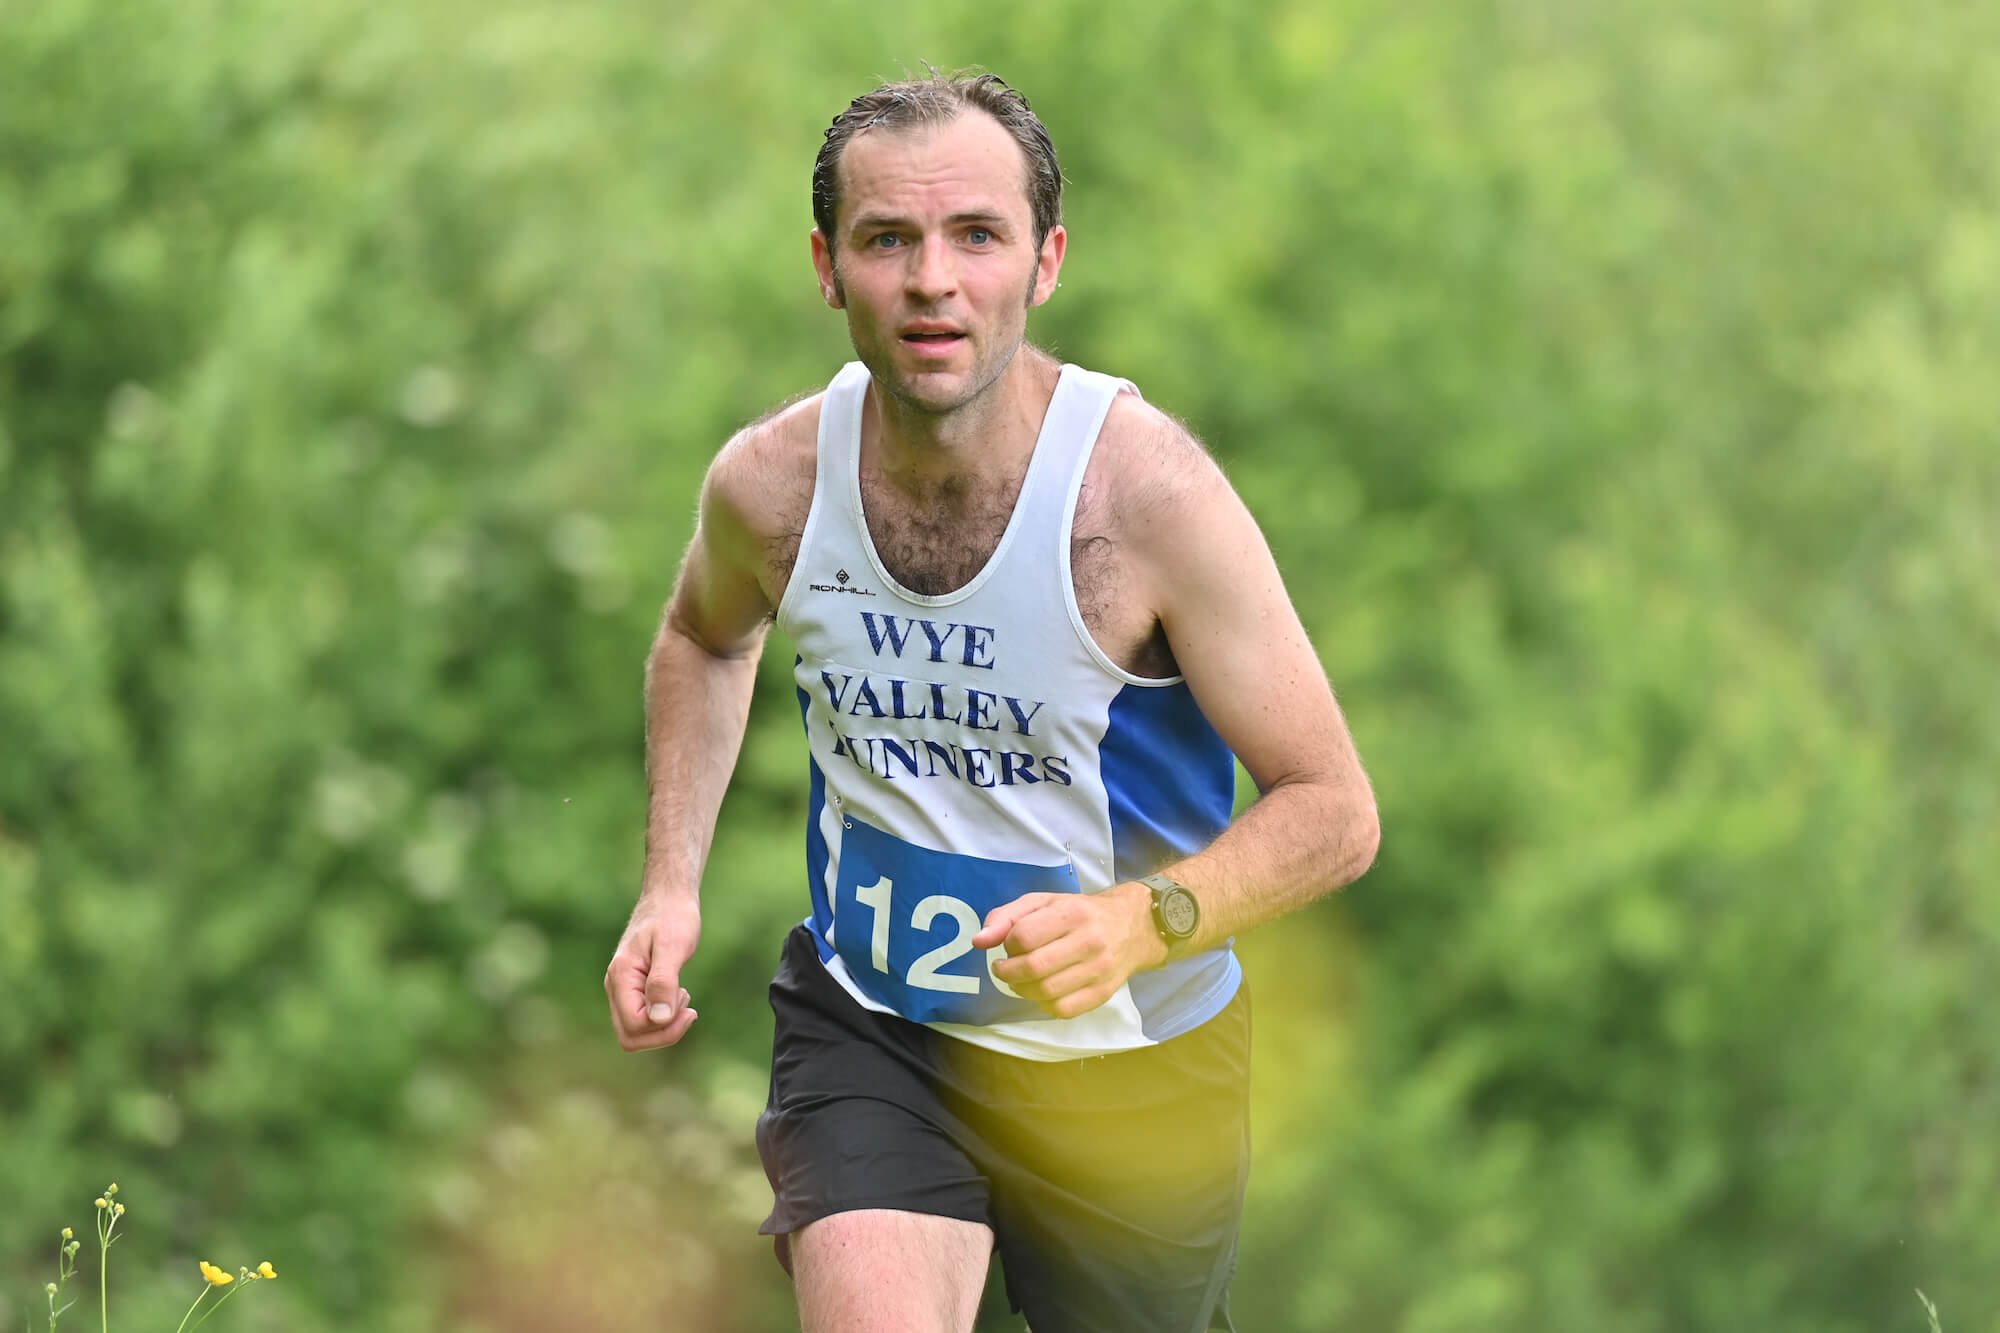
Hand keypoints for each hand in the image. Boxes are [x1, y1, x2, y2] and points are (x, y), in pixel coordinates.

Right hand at [605, 893, 701, 1050]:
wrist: (669, 898)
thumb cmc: (673, 918)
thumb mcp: (673, 947)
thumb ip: (663, 982)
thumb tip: (659, 1018)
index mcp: (620, 977)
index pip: (634, 1026)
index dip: (663, 1027)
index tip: (688, 1005)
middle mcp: (615, 987)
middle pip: (630, 1037)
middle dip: (663, 1033)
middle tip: (689, 1010)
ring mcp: (622, 990)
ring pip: (635, 1032)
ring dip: (664, 1025)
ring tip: (684, 996)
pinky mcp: (633, 989)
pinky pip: (643, 1019)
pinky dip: (663, 1017)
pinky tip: (680, 995)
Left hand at [972, 883, 1167, 1019]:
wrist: (1133, 926)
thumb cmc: (1080, 912)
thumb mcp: (1043, 902)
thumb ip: (1007, 916)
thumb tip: (978, 941)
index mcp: (1071, 913)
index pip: (1024, 936)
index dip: (1007, 945)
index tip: (1008, 946)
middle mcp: (1089, 942)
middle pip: (1033, 968)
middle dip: (1007, 972)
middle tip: (1003, 969)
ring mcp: (1099, 970)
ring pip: (1046, 993)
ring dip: (1022, 990)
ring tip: (1021, 980)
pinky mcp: (1103, 993)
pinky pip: (1063, 1010)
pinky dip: (1044, 1005)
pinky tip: (1043, 992)